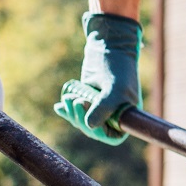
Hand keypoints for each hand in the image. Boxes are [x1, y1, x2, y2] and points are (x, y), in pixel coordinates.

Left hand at [54, 13, 140, 145]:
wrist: (109, 47)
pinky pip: (75, 111)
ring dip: (72, 112)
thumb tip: (89, 126)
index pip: (111, 137)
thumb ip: (104, 108)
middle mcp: (113, 115)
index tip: (88, 119)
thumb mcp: (113, 89)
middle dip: (80, 118)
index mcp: (126, 117)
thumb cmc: (118, 68)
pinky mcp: (87, 99)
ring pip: (81, 121)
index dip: (98, 132)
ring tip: (69, 96)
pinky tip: (59, 106)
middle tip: (76, 101)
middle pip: (93, 130)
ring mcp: (99, 108)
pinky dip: (66, 109)